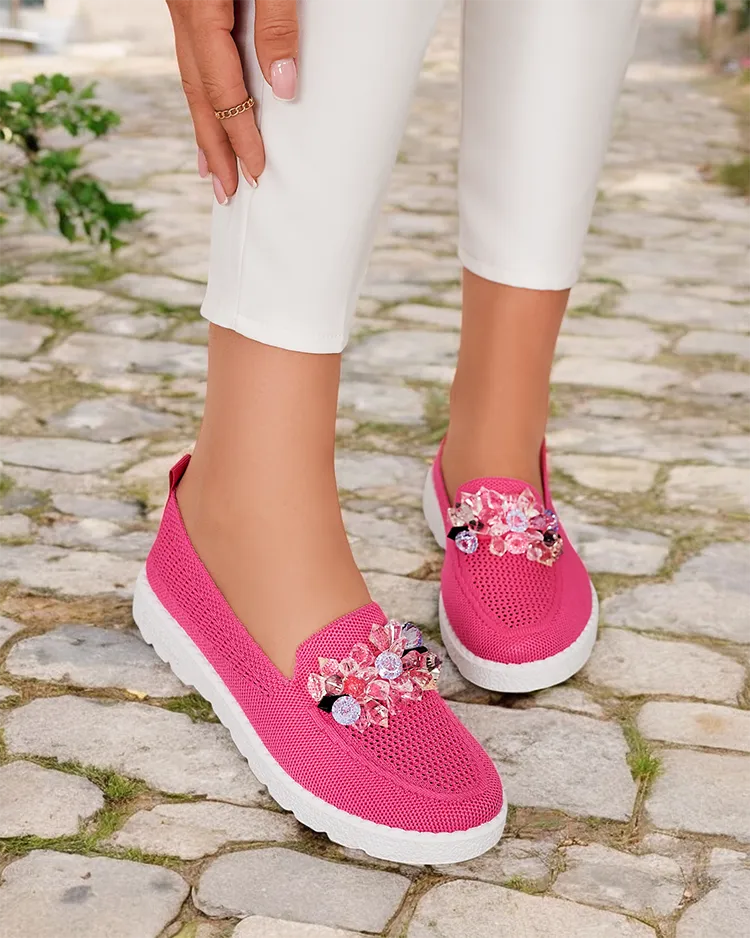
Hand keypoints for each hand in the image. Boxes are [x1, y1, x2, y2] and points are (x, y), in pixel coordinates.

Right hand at [166, 0, 298, 201]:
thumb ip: (276, 25)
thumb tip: (282, 85)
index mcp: (200, 7)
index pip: (222, 89)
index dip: (240, 134)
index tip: (256, 170)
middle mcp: (182, 8)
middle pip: (198, 94)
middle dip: (214, 148)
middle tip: (227, 192)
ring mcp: (181, 2)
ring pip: (190, 77)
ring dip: (203, 126)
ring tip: (213, 167)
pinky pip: (193, 57)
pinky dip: (202, 91)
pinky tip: (207, 106)